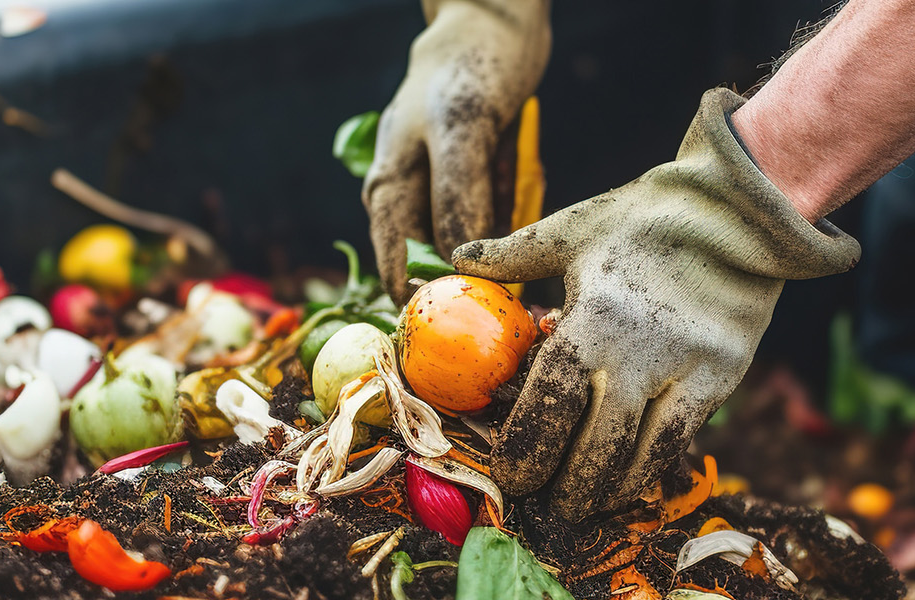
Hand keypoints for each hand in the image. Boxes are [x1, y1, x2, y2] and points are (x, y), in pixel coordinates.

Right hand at [364, 0, 549, 301]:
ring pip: (461, 250)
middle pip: (430, 269)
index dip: (428, 307)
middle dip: (467, 294)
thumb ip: (457, 195)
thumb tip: (455, 263)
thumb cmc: (468, 71)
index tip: (472, 331)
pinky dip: (504, 236)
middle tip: (511, 318)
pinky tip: (525, 241)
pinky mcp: (468, 184)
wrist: (489, 27)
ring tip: (524, 287)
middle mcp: (406, 199)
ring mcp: (436, 192)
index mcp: (389, 192)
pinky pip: (485, 226)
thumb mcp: (463, 130)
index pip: (396, 274)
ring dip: (490, 269)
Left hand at [453, 88, 860, 520]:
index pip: (553, 397)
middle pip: (596, 443)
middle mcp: (642, 349)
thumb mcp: (573, 227)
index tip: (508, 476)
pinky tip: (624, 485)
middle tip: (539, 509)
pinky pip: (680, 440)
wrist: (740, 209)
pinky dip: (648, 470)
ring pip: (642, 454)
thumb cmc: (645, 217)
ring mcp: (688, 368)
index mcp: (596, 313)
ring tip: (577, 509)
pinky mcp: (723, 376)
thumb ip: (513, 253)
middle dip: (564, 489)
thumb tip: (458, 257)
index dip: (527, 447)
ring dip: (606, 491)